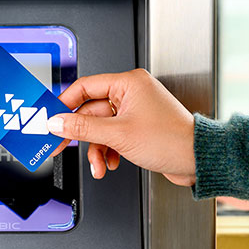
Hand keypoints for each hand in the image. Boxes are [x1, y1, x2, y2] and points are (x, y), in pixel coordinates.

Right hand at [46, 69, 195, 185]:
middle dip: (80, 135)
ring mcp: (134, 112)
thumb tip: (58, 122)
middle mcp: (131, 94)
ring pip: (100, 129)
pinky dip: (108, 152)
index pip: (85, 87)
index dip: (64, 104)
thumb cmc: (171, 140)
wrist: (197, 160)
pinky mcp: (137, 128)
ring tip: (99, 164)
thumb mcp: (118, 134)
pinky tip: (111, 163)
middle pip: (90, 112)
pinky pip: (112, 137)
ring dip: (96, 149)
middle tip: (60, 144)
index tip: (50, 117)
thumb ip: (83, 128)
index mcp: (128, 84)